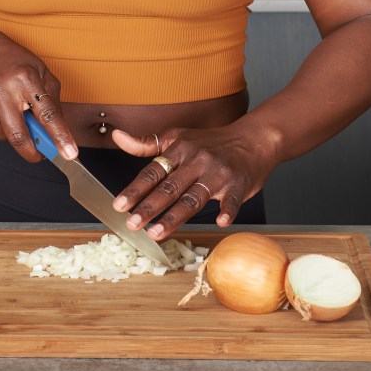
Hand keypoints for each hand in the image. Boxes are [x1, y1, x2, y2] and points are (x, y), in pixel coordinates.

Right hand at [0, 32, 76, 161]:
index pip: (47, 114)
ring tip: (11, 113)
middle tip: (39, 155)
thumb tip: (59, 135)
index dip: (59, 136)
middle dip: (31, 152)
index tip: (69, 154)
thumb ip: (52, 103)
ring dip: (11, 133)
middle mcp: (2, 87)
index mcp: (25, 77)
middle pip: (18, 135)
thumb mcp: (42, 73)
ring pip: (1, 135)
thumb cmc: (15, 63)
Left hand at [109, 125, 276, 239]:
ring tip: (156, 233)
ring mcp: (218, 174)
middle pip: (169, 188)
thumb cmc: (211, 142)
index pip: (152, 172)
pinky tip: (220, 221)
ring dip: (174, 217)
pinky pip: (232, 199)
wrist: (253, 139)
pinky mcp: (238, 185)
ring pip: (193, 198)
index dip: (135, 189)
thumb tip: (116, 137)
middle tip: (132, 224)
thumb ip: (146, 144)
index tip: (119, 205)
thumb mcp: (177, 137)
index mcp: (179, 150)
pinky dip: (227, 210)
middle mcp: (196, 161)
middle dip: (149, 207)